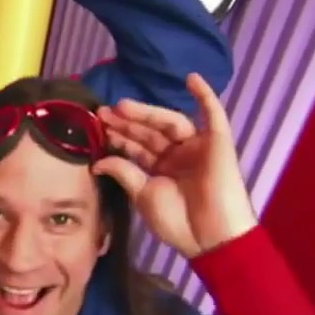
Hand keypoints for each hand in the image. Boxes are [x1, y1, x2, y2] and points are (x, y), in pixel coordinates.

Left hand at [92, 73, 258, 258]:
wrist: (211, 236)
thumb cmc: (177, 221)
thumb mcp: (143, 195)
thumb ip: (124, 172)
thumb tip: (97, 162)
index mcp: (161, 170)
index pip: (136, 147)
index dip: (119, 136)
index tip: (97, 126)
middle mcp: (178, 156)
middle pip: (150, 133)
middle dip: (127, 122)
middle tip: (103, 112)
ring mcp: (198, 147)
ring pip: (170, 123)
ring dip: (148, 112)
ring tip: (123, 106)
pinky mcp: (218, 142)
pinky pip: (213, 115)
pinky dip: (205, 96)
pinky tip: (191, 79)